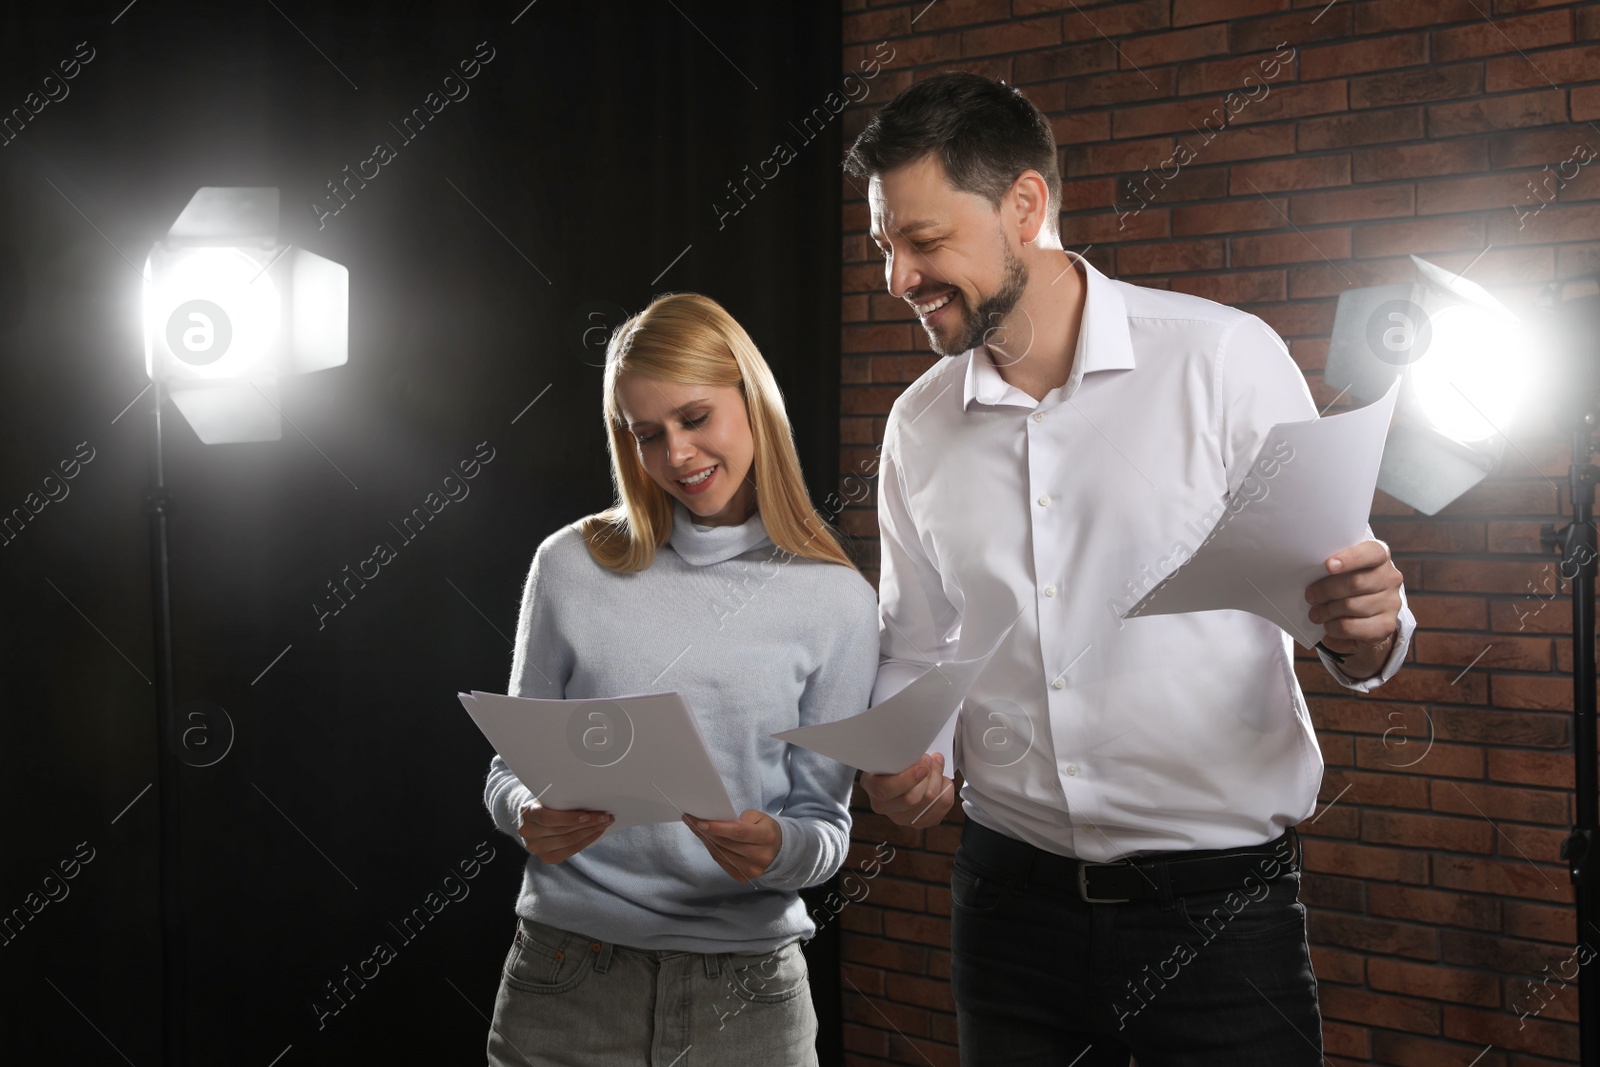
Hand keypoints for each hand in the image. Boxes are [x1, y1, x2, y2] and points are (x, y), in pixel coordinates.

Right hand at [517, 802, 613, 863]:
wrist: (534, 820)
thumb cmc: (547, 805)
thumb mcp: (549, 797)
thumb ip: (561, 799)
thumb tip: (590, 799)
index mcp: (528, 813)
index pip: (547, 818)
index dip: (568, 818)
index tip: (586, 816)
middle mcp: (528, 832)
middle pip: (562, 830)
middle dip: (587, 823)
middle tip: (605, 817)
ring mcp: (535, 847)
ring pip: (568, 841)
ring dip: (590, 833)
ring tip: (604, 824)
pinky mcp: (545, 858)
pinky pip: (569, 852)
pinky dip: (585, 842)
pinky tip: (595, 834)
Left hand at [683, 809, 780, 882]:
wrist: (779, 850)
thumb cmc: (766, 829)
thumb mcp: (759, 817)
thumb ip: (741, 819)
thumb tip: (718, 822)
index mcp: (766, 837)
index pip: (738, 833)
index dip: (718, 828)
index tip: (700, 822)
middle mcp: (760, 856)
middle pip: (727, 844)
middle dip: (706, 832)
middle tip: (690, 820)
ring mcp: (752, 870)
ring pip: (721, 854)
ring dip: (706, 841)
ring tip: (694, 828)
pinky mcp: (744, 878)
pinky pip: (722, 863)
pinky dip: (712, 850)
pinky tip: (706, 840)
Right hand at [860, 752, 954, 828]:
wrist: (895, 772)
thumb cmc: (893, 761)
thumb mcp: (889, 754)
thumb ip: (899, 755)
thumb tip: (919, 754)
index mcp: (871, 786)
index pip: (885, 790)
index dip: (907, 780)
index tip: (922, 767)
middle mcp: (883, 807)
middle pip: (911, 798)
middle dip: (928, 775)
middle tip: (931, 759)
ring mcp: (901, 817)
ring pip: (928, 803)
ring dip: (938, 780)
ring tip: (937, 765)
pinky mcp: (919, 822)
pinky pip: (940, 810)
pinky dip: (946, 791)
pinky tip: (942, 780)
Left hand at [1305, 539, 1402, 673]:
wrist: (1365, 617)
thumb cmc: (1345, 586)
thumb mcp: (1340, 571)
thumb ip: (1331, 568)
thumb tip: (1307, 575)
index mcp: (1380, 555)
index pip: (1371, 553)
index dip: (1349, 559)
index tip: (1328, 565)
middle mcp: (1390, 577)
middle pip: (1355, 582)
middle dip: (1326, 590)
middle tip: (1310, 596)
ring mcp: (1392, 602)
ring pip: (1351, 606)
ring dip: (1327, 611)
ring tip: (1315, 613)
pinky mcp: (1386, 625)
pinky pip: (1352, 627)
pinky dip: (1334, 627)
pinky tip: (1328, 625)